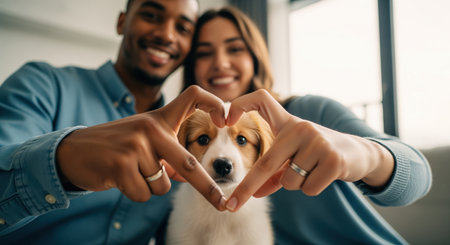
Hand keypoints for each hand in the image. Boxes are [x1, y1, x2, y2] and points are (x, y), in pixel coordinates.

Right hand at [57, 86, 226, 209]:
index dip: (213, 102)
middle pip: (188, 161)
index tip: (226, 119)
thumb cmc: (117, 147)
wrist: (74, 151)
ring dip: (149, 186)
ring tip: (130, 171)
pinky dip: (135, 192)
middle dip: (207, 187)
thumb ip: (168, 152)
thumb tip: (193, 176)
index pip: (192, 96)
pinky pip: (144, 194)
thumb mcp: (145, 140)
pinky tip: (119, 178)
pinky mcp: (121, 164)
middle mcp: (150, 127)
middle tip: (221, 202)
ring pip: (162, 184)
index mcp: (159, 118)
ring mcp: (136, 145)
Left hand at [224, 89, 393, 211]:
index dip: (240, 104)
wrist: (358, 153)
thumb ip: (273, 173)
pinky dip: (312, 189)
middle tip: (230, 205)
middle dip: (247, 187)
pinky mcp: (333, 158)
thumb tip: (254, 194)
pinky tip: (324, 175)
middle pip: (266, 162)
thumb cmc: (317, 154)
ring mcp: (317, 141)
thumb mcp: (293, 158)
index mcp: (287, 122)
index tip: (225, 122)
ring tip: (313, 170)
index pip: (261, 99)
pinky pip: (307, 188)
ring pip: (289, 181)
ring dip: (296, 185)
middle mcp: (300, 127)